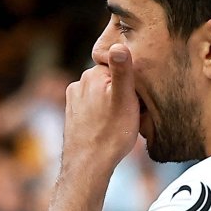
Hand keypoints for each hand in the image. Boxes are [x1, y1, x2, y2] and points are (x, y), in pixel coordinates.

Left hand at [61, 43, 140, 176]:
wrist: (87, 166)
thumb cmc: (110, 134)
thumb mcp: (124, 99)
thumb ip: (122, 70)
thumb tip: (119, 44)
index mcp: (92, 74)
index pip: (121, 66)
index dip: (134, 81)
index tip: (138, 98)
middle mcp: (79, 83)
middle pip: (111, 80)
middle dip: (123, 92)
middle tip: (131, 112)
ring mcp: (73, 99)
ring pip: (103, 94)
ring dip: (114, 104)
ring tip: (120, 123)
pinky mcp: (72, 114)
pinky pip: (95, 107)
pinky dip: (104, 114)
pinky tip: (109, 128)